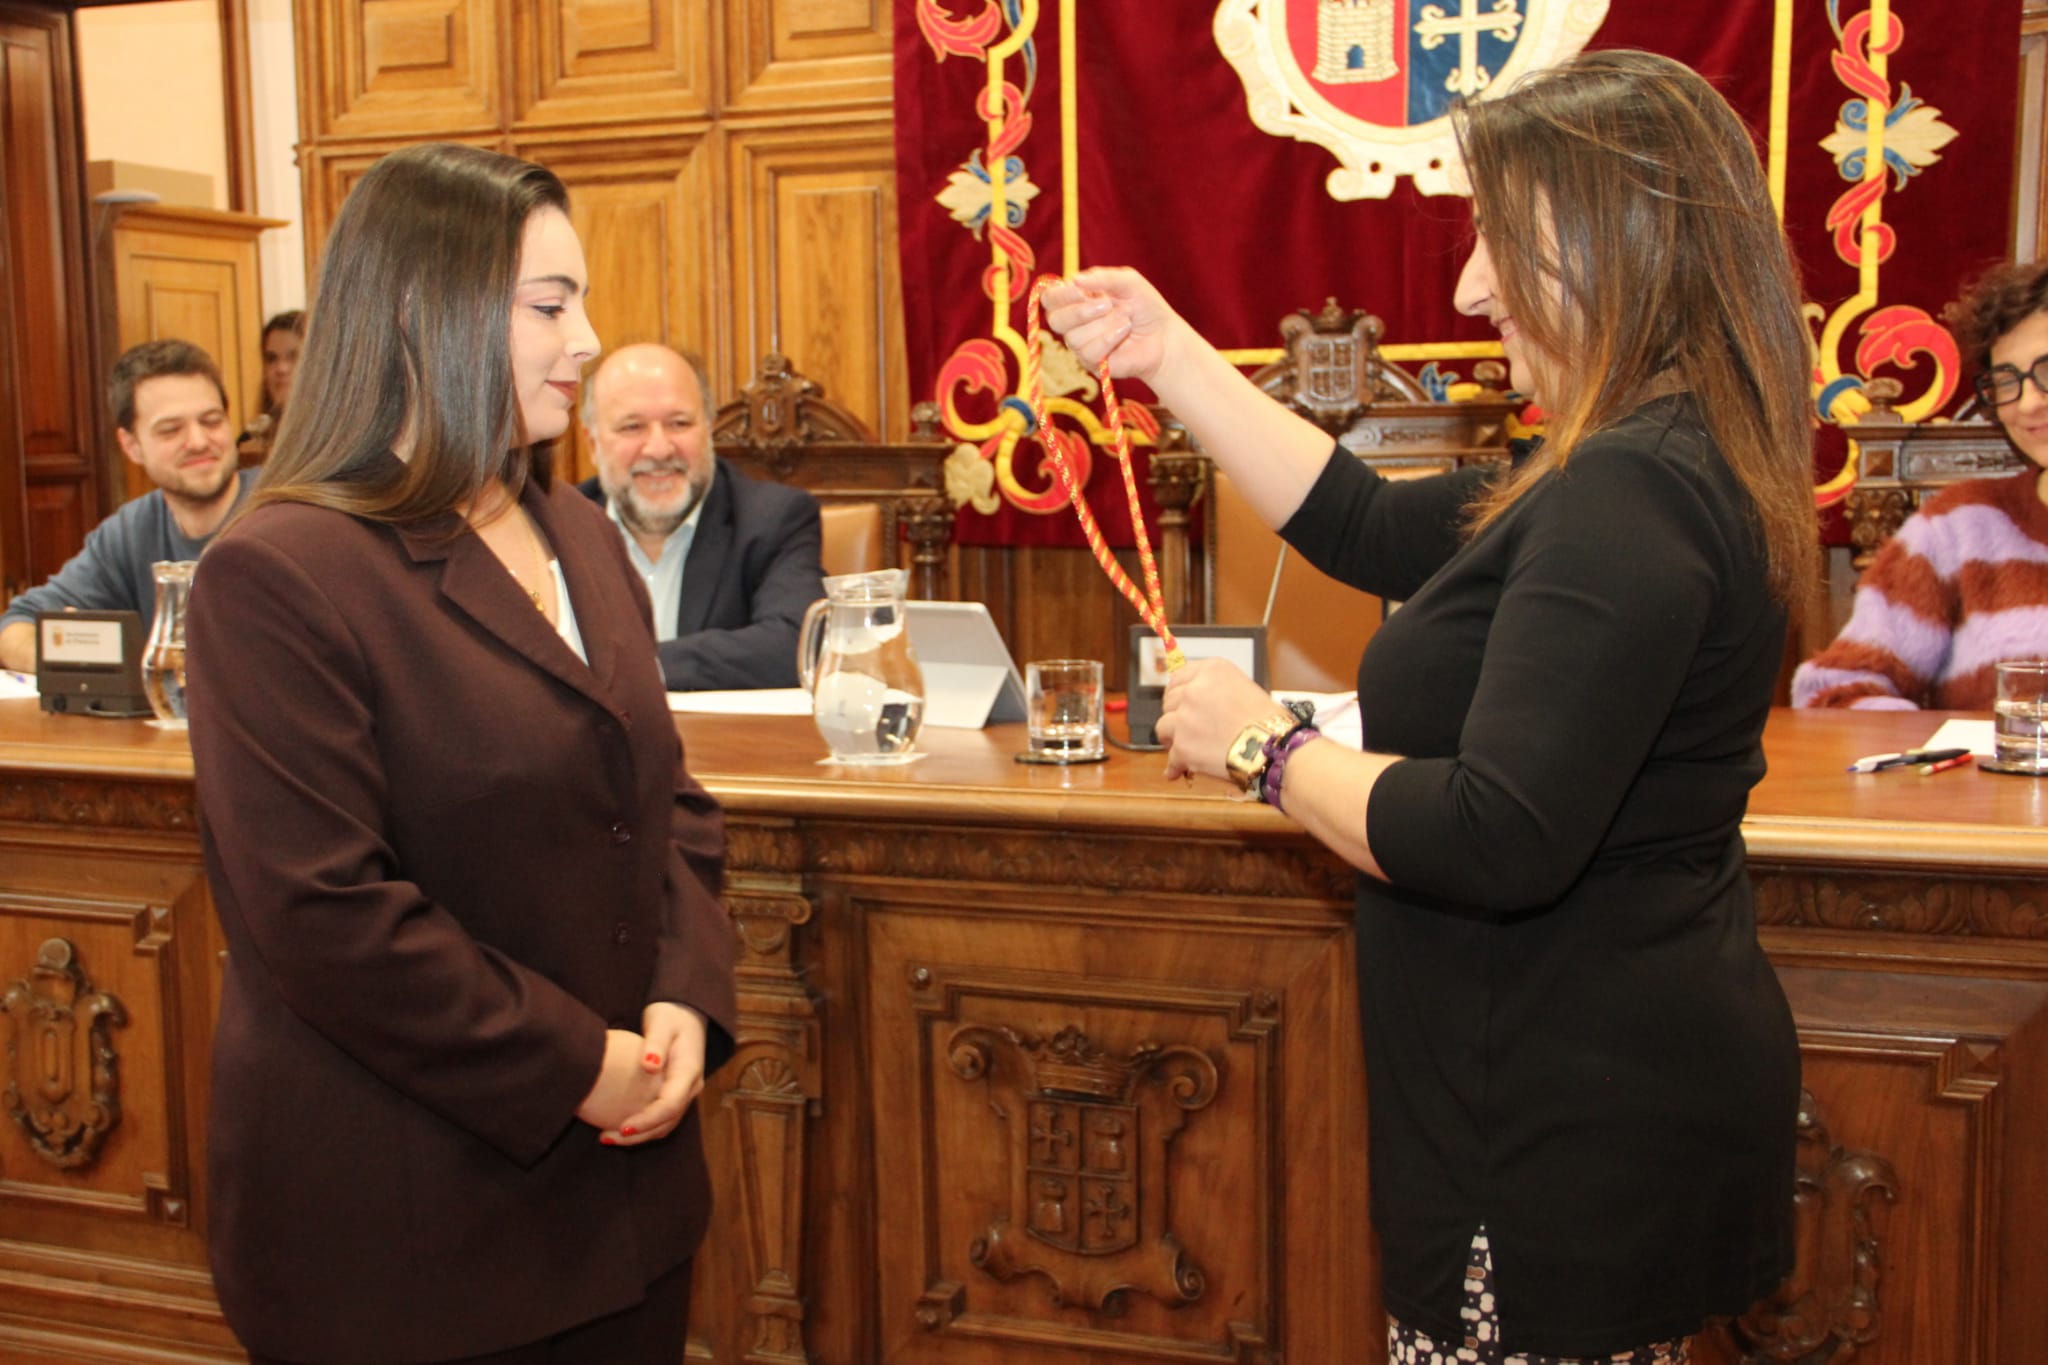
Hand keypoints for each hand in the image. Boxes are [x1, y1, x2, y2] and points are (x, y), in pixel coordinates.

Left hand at [605, 1002, 708, 1146]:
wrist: (686, 1013)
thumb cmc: (670, 1015)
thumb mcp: (662, 1022)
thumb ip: (656, 1043)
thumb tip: (649, 1065)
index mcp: (689, 1072)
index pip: (670, 1106)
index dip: (647, 1120)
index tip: (622, 1126)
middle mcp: (690, 1088)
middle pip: (667, 1122)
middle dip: (638, 1135)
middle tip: (606, 1137)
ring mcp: (684, 1093)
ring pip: (665, 1125)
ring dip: (639, 1136)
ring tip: (607, 1136)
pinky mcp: (674, 1094)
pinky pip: (660, 1118)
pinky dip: (642, 1127)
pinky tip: (618, 1125)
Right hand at [1039, 267, 1182, 385]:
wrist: (1164, 336)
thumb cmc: (1145, 307)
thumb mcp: (1129, 282)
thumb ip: (1103, 277)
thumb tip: (1075, 279)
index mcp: (1076, 300)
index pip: (1051, 298)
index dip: (1060, 294)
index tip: (1080, 290)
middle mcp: (1074, 323)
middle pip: (1055, 320)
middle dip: (1080, 311)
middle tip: (1107, 305)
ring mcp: (1081, 345)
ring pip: (1074, 338)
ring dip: (1104, 325)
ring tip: (1125, 320)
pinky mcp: (1092, 364)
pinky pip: (1089, 352)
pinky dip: (1109, 339)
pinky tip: (1124, 332)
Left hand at [1155, 657, 1287, 783]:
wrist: (1274, 748)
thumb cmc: (1270, 723)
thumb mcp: (1246, 689)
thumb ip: (1219, 692)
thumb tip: (1203, 705)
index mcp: (1212, 670)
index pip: (1180, 677)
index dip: (1177, 692)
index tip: (1177, 701)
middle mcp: (1194, 690)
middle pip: (1169, 701)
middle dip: (1176, 715)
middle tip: (1184, 728)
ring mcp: (1184, 718)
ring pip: (1163, 727)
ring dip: (1173, 738)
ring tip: (1184, 748)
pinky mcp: (1182, 746)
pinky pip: (1171, 758)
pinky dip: (1176, 766)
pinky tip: (1179, 771)